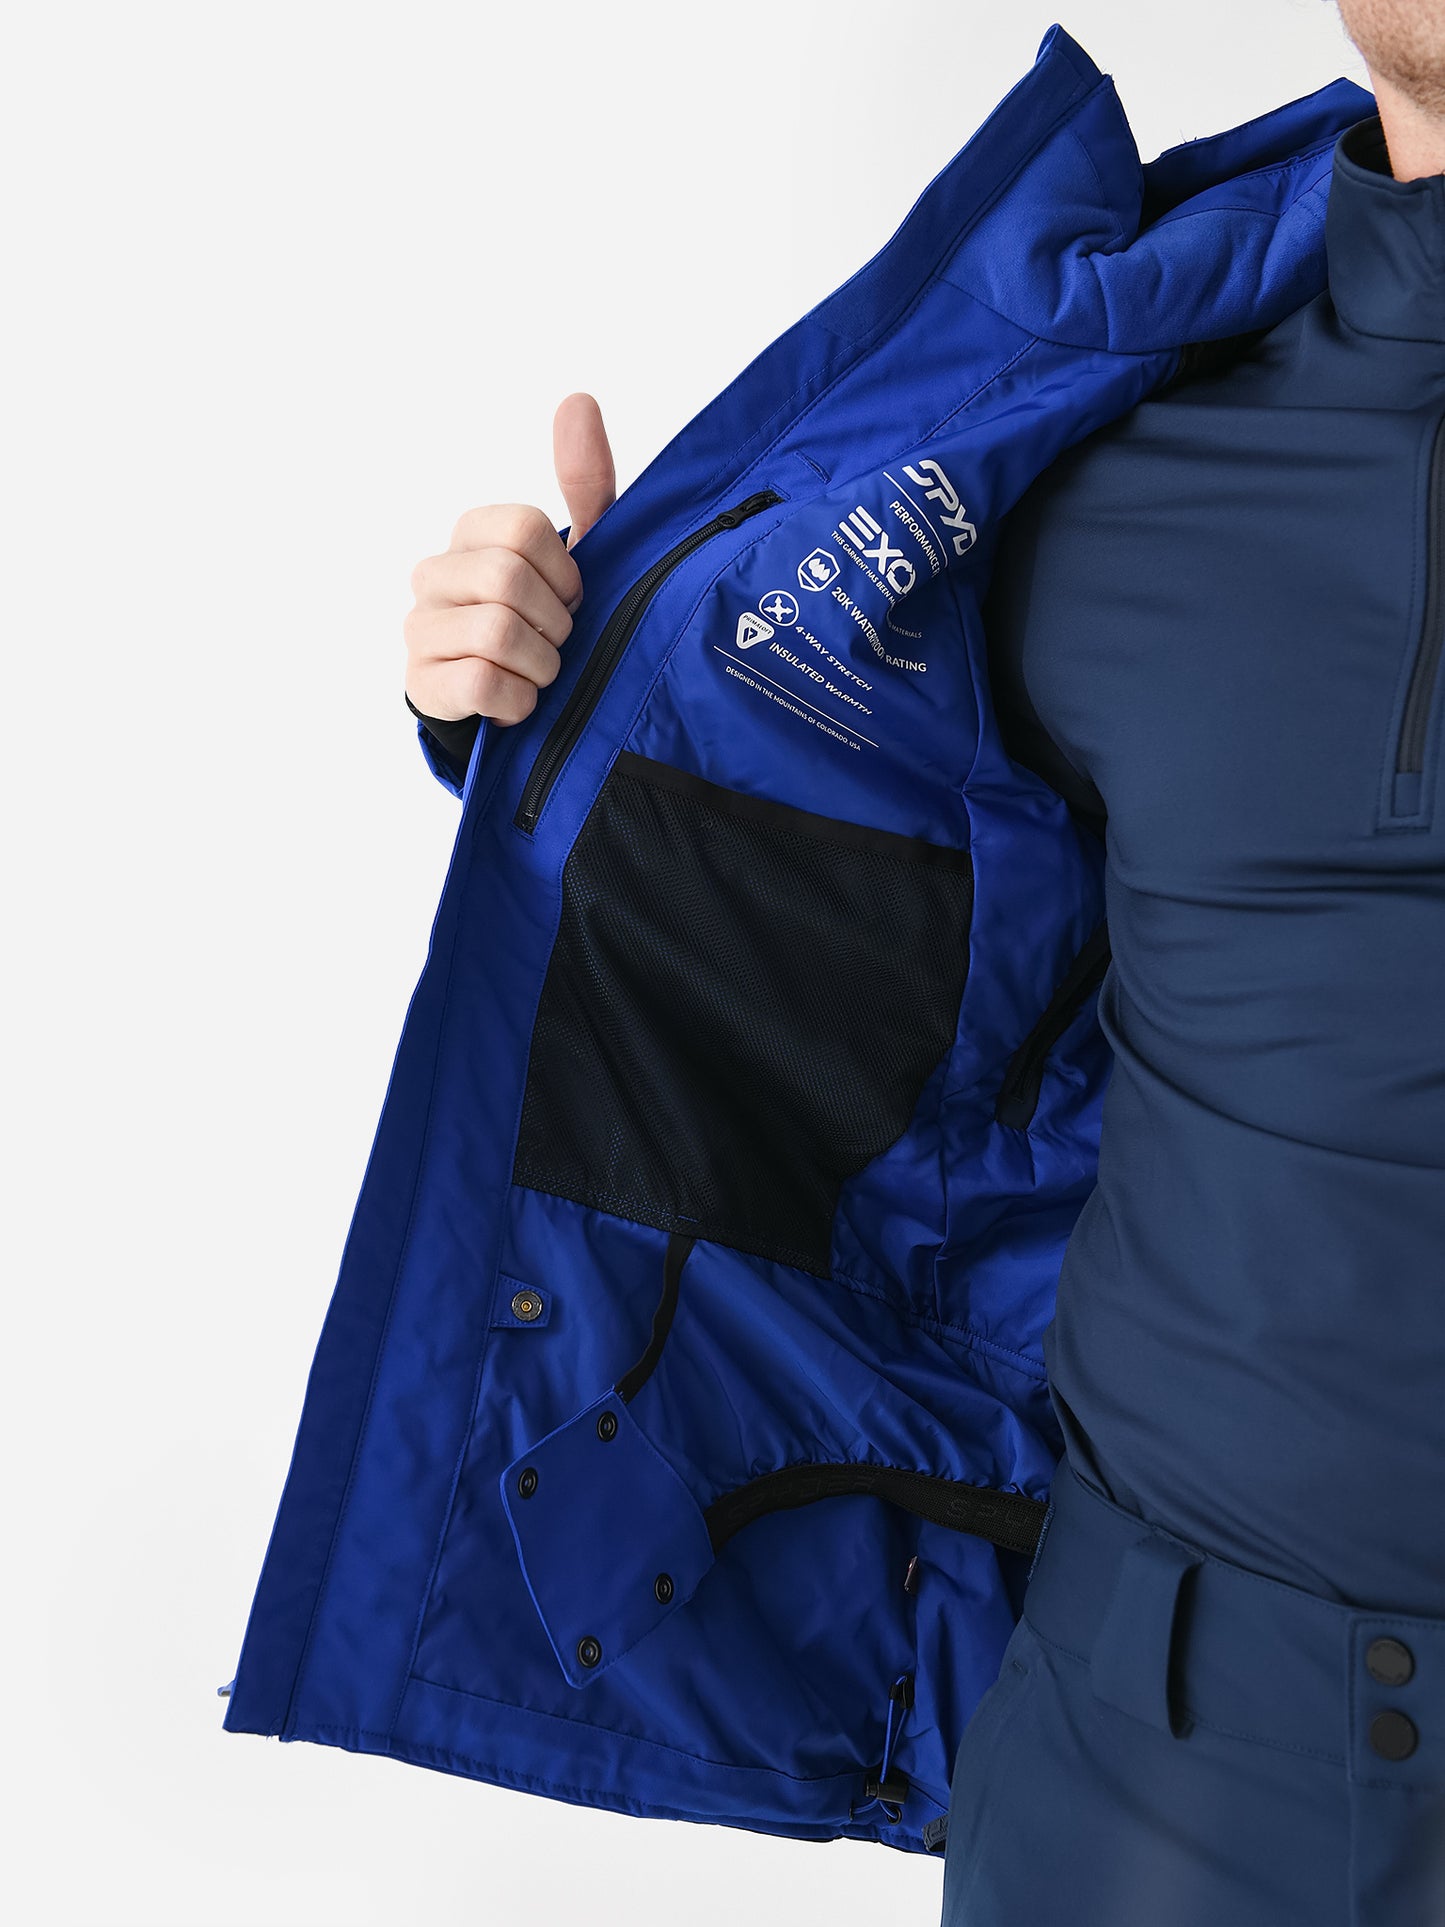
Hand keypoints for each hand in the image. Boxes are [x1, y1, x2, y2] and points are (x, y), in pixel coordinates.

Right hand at [403, 391, 616, 725]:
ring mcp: (420, 628)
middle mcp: (434, 573)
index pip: (525, 531)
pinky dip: (518, 701)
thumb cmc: (548, 618)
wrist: (518, 698)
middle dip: (553, 622)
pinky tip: (517, 700)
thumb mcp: (580, 554)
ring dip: (541, 665)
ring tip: (538, 670)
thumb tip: (578, 399)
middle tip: (556, 638)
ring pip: (496, 635)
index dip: (565, 573)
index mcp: (471, 533)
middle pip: (507, 581)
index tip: (571, 596)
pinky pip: (482, 684)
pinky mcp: (422, 682)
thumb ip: (586, 483)